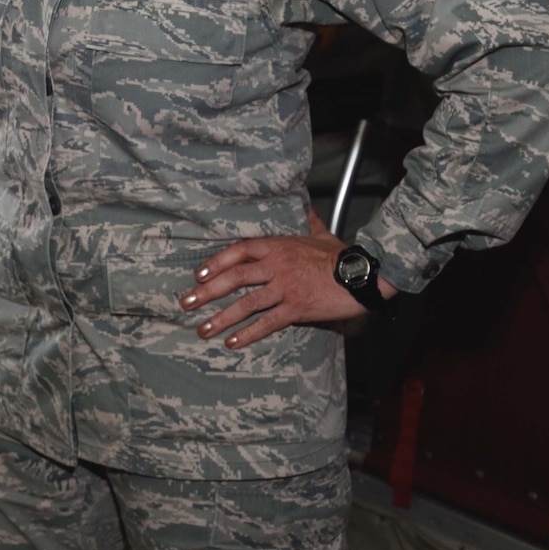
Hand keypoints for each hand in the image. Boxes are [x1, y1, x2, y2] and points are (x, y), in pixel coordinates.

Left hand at [179, 209, 397, 348]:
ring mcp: (285, 288)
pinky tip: (232, 342)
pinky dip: (248, 334)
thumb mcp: (320, 233)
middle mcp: (276, 267)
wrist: (363, 274)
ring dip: (221, 317)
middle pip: (234, 278)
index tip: (198, 275)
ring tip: (202, 329)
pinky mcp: (297, 309)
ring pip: (246, 303)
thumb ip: (307, 222)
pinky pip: (267, 323)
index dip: (215, 263)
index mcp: (277, 246)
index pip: (238, 251)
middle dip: (207, 291)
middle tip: (186, 303)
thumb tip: (304, 207)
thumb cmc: (341, 254)